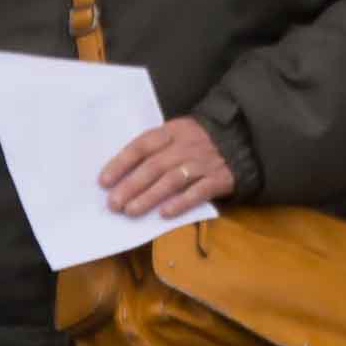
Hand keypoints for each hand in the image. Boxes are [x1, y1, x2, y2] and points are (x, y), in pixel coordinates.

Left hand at [94, 115, 236, 223]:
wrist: (241, 138)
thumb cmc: (198, 140)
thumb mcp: (177, 133)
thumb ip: (155, 149)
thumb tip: (122, 174)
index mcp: (172, 131)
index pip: (141, 145)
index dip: (121, 163)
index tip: (104, 181)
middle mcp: (186, 145)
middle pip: (154, 166)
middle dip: (131, 186)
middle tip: (113, 204)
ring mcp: (203, 162)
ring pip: (172, 180)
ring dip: (149, 197)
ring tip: (131, 211)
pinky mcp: (219, 179)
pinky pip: (198, 192)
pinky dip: (181, 203)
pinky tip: (164, 214)